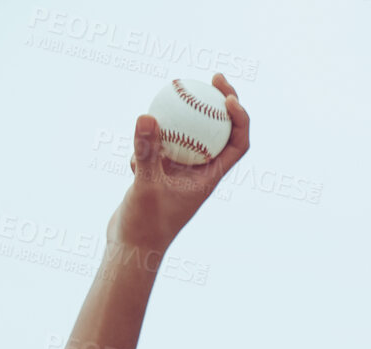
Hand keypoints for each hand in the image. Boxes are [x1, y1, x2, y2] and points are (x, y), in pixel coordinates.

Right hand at [106, 73, 249, 252]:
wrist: (130, 251)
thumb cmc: (144, 226)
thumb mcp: (144, 186)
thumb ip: (147, 152)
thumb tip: (148, 116)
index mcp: (210, 178)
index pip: (239, 144)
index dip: (241, 117)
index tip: (227, 95)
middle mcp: (200, 174)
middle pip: (220, 132)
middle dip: (220, 103)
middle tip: (211, 77)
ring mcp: (180, 175)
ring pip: (188, 138)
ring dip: (181, 119)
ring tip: (170, 97)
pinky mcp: (160, 176)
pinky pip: (160, 149)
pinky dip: (149, 145)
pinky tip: (133, 159)